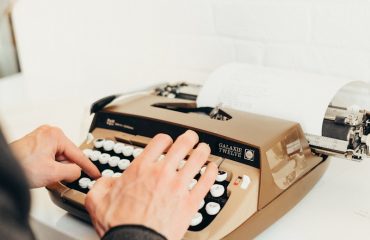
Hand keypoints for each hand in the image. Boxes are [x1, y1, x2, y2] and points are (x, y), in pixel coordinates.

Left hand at [10, 125, 100, 187]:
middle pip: (68, 155)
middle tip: (57, 177)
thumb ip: (73, 172)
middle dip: (65, 168)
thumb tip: (77, 172)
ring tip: (45, 175)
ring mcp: (42, 137)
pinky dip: (50, 166)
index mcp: (56, 135)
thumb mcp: (53, 173)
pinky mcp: (36, 144)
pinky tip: (42, 172)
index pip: (78, 154)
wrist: (3, 169)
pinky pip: (51, 156)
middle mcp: (49, 133)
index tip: (96, 173)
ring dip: (56, 168)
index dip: (89, 167)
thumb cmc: (20, 166)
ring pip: (59, 157)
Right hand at [85, 130, 217, 239]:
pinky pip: (207, 181)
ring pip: (198, 159)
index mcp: (141, 169)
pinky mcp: (190, 202)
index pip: (160, 141)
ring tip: (204, 149)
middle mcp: (162, 173)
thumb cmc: (120, 225)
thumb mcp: (98, 200)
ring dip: (203, 151)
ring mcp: (178, 186)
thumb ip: (102, 185)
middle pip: (183, 145)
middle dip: (189, 138)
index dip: (165, 139)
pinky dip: (212, 172)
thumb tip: (106, 181)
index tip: (167, 142)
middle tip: (191, 138)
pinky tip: (213, 169)